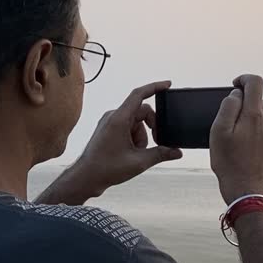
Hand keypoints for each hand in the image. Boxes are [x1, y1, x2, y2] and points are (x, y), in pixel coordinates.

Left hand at [49, 81, 182, 202]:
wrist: (86, 177)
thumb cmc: (106, 168)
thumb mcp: (139, 162)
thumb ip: (161, 154)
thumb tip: (177, 151)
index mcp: (119, 119)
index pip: (139, 95)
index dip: (155, 87)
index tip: (168, 85)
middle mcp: (113, 116)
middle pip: (142, 112)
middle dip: (152, 127)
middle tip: (157, 143)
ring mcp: (110, 122)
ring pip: (136, 122)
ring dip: (141, 136)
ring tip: (136, 154)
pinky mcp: (109, 129)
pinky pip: (128, 127)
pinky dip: (134, 137)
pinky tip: (130, 153)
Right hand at [210, 74, 262, 203]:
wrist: (247, 190)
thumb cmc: (229, 162)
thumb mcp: (219, 132)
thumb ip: (228, 107)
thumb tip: (236, 95)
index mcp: (255, 115)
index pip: (255, 83)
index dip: (243, 79)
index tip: (233, 86)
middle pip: (257, 100)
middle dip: (243, 104)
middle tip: (227, 121)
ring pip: (261, 115)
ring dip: (248, 118)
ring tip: (234, 136)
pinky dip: (254, 130)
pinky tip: (243, 146)